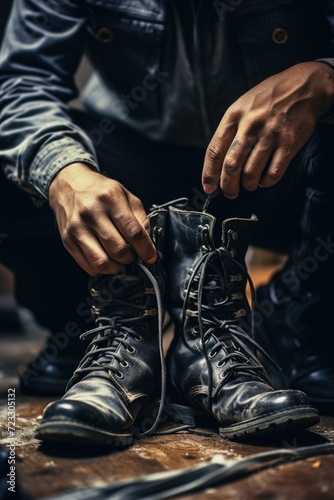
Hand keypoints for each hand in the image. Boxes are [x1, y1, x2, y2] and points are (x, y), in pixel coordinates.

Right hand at [49, 163, 156, 274]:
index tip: (151, 257)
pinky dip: (101, 269)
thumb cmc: (100, 191)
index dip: (145, 249)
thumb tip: (147, 241)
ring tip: (119, 260)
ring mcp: (77, 228)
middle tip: (132, 254)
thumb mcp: (125, 195)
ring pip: (102, 262)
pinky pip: (88, 265)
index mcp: (110, 198)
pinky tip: (106, 259)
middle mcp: (92, 212)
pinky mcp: (67, 240)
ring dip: (116, 267)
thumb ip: (140, 217)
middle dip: (131, 258)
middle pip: (118, 249)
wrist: (69, 186)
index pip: (133, 232)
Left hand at [202, 62, 333, 198]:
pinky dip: (266, 182)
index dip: (209, 174)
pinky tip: (264, 180)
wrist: (303, 86)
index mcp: (234, 116)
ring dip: (247, 185)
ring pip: (250, 173)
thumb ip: (230, 131)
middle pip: (231, 166)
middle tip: (230, 193)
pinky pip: (273, 173)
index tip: (208, 188)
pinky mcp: (288, 143)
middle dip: (227, 186)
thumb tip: (217, 164)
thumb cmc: (268, 98)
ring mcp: (270, 134)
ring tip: (248, 185)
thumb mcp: (242, 106)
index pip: (214, 151)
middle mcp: (250, 125)